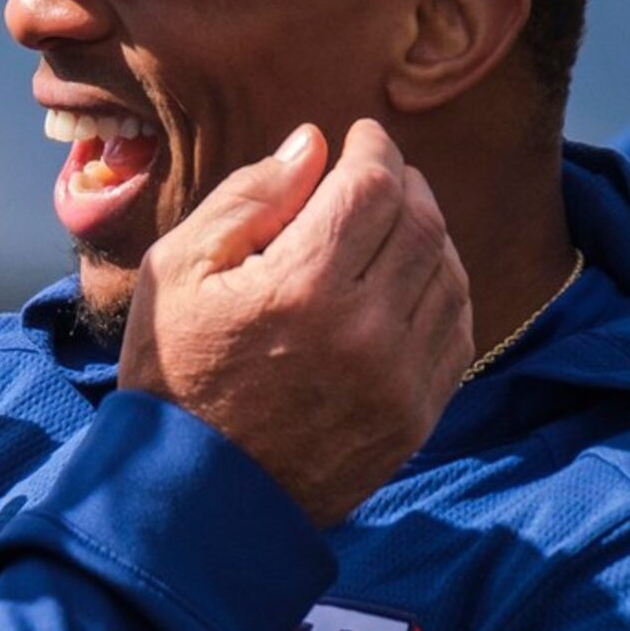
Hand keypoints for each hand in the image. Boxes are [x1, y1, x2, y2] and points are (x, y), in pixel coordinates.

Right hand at [119, 120, 471, 526]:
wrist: (195, 493)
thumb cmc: (173, 373)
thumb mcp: (177, 272)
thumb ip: (247, 200)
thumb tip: (311, 147)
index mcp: (302, 285)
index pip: (373, 186)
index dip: (372, 148)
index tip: (358, 137)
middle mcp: (365, 328)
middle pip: (420, 222)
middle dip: (404, 182)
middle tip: (377, 172)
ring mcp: (399, 377)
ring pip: (448, 273)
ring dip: (428, 232)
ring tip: (393, 222)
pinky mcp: (416, 416)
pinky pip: (456, 330)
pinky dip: (444, 289)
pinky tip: (410, 280)